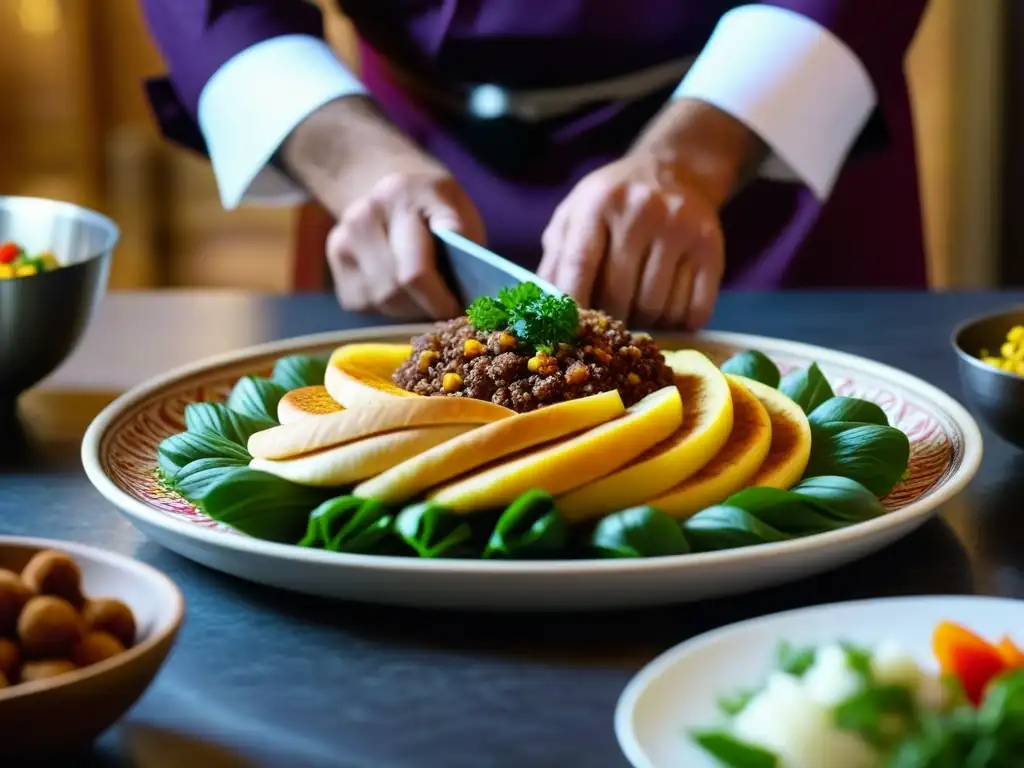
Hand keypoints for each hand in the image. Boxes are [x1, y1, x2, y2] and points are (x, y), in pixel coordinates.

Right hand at [282, 96, 484, 317]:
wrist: (379, 179)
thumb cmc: (430, 201)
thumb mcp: (457, 205)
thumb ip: (465, 241)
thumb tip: (474, 293)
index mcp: (401, 197)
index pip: (415, 272)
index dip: (440, 301)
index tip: (460, 310)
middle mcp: (364, 217)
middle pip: (395, 290)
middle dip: (427, 307)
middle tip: (447, 308)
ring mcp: (343, 240)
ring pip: (380, 300)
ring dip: (409, 309)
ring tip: (427, 298)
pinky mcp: (336, 262)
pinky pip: (364, 303)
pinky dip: (389, 308)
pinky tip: (403, 291)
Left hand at [538, 151, 723, 328]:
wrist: (675, 169)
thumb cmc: (614, 202)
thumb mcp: (575, 213)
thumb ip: (557, 258)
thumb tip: (546, 309)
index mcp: (599, 202)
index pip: (580, 265)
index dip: (573, 305)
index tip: (568, 331)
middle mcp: (642, 211)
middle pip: (619, 294)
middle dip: (609, 318)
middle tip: (607, 323)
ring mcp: (681, 229)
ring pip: (655, 307)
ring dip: (644, 323)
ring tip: (637, 312)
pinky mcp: (711, 248)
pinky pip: (692, 309)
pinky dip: (677, 322)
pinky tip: (667, 312)